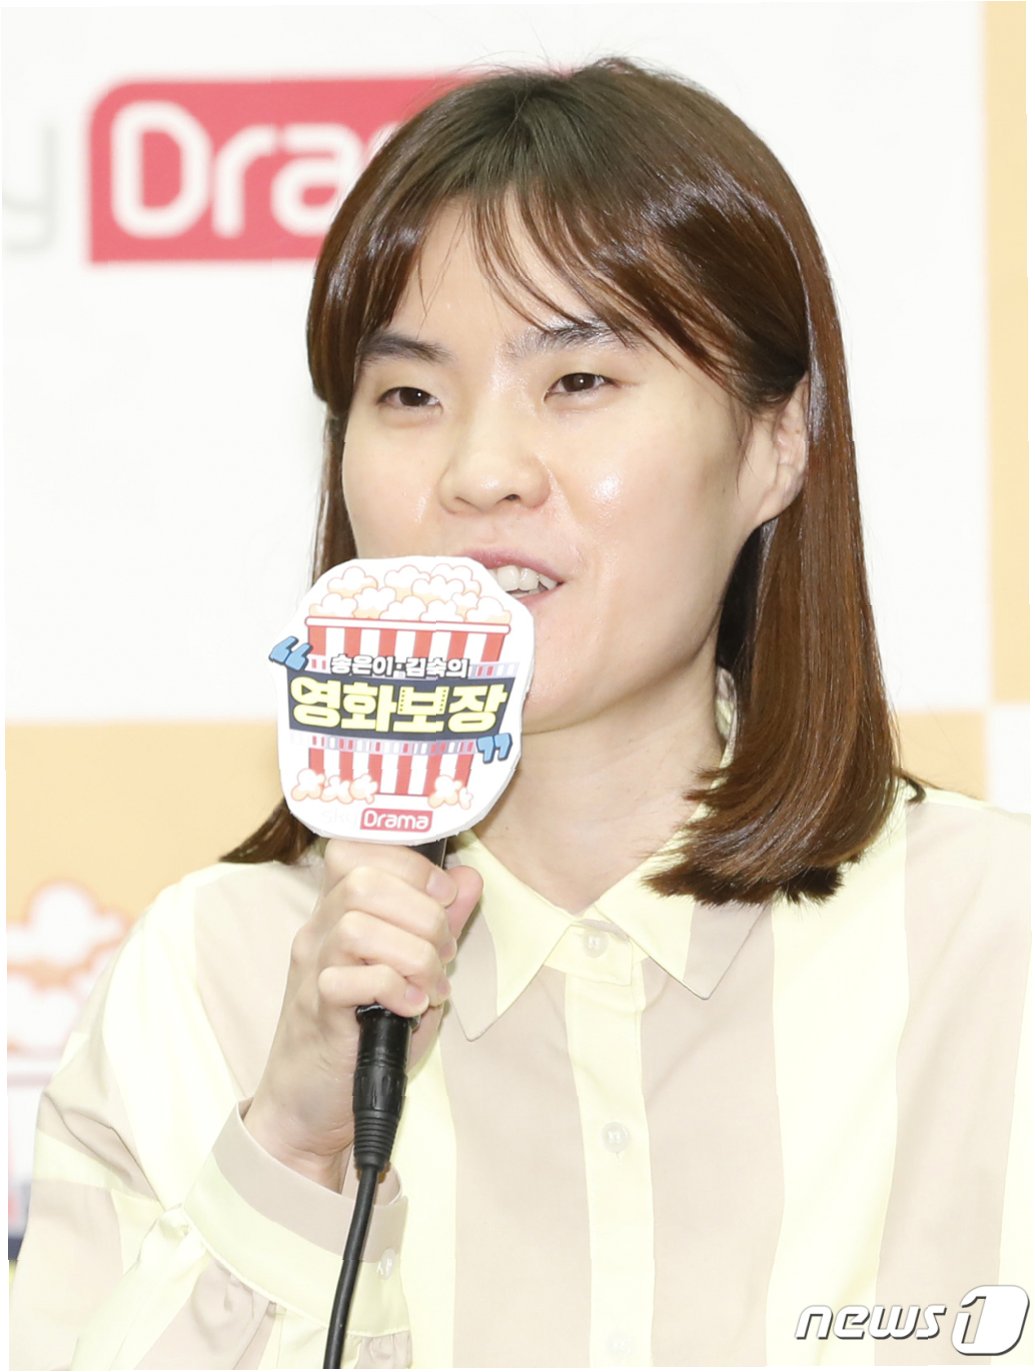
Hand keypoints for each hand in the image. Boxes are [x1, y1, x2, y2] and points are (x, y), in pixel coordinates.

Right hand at [243, 838, 481, 1188]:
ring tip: (431, 984)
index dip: (409, 864)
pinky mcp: (316, 1011)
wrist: (309, 1103)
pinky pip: (349, 980)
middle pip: (361, 881)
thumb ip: (438, 922)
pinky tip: (410, 1007)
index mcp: (338, 911)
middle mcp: (319, 932)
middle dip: (421, 911)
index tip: (444, 895)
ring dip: (412, 953)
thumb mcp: (411, 971)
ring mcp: (312, 970)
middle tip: (443, 949)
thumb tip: (468, 878)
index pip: (356, 851)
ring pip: (357, 926)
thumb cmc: (363, 1034)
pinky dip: (393, 989)